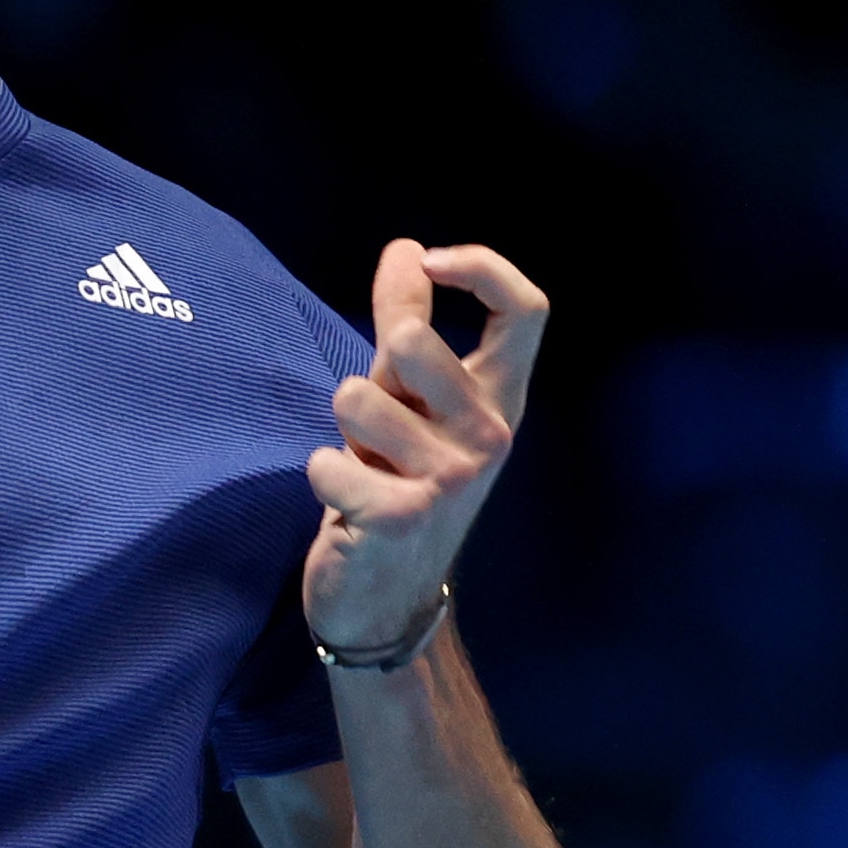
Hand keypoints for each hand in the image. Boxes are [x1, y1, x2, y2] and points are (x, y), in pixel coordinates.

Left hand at [304, 239, 547, 655]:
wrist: (387, 597)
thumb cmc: (398, 479)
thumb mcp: (407, 400)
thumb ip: (406, 325)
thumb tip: (404, 249)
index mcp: (500, 399)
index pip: (527, 310)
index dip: (480, 265)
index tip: (427, 261)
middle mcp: (491, 434)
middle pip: (413, 342)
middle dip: (369, 370)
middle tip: (374, 422)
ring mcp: (452, 477)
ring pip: (354, 397)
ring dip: (340, 431)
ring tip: (364, 466)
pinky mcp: (403, 516)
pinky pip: (326, 462)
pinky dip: (320, 475)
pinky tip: (347, 507)